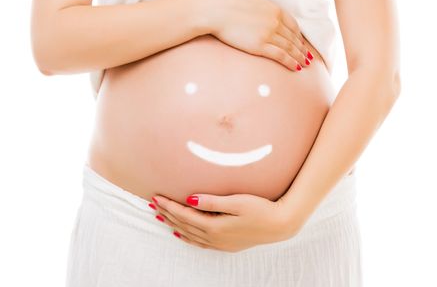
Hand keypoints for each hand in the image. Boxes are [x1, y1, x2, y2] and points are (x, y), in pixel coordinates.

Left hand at [149, 192, 301, 252]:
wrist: (279, 225)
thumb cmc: (260, 209)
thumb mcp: (236, 202)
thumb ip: (211, 201)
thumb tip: (189, 200)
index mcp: (214, 225)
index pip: (184, 215)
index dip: (169, 206)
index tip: (156, 196)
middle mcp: (213, 237)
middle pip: (183, 225)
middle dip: (167, 214)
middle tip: (152, 204)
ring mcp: (219, 243)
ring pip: (188, 234)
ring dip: (173, 225)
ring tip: (160, 217)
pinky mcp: (226, 245)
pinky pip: (199, 243)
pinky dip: (186, 237)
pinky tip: (181, 234)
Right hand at [194, 0, 312, 71]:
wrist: (216, 11)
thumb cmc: (228, 3)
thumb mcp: (251, 0)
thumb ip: (262, 8)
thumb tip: (263, 13)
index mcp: (274, 9)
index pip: (293, 25)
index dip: (299, 36)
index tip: (301, 42)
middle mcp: (275, 22)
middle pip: (293, 38)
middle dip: (301, 48)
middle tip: (307, 56)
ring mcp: (268, 34)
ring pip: (290, 48)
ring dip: (299, 57)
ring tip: (304, 64)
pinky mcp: (260, 46)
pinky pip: (281, 55)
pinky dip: (290, 62)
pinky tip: (296, 67)